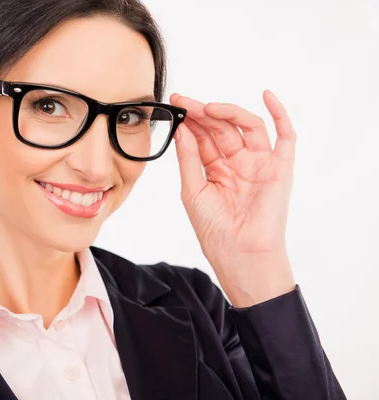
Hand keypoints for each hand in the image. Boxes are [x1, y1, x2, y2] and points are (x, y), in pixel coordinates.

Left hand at [170, 90, 296, 306]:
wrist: (238, 253)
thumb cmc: (214, 228)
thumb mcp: (192, 189)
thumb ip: (189, 157)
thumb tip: (182, 128)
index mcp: (216, 169)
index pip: (203, 136)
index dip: (190, 120)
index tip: (174, 104)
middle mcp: (238, 163)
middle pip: (222, 128)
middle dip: (202, 113)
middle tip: (184, 102)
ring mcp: (259, 163)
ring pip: (246, 127)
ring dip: (228, 112)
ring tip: (207, 108)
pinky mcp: (280, 168)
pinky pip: (285, 137)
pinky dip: (280, 115)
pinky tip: (266, 96)